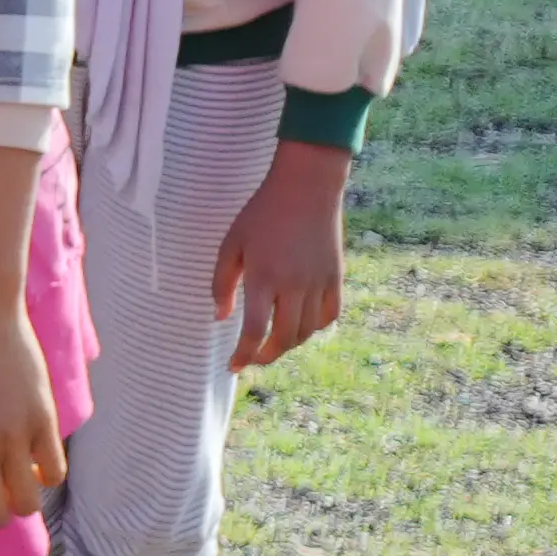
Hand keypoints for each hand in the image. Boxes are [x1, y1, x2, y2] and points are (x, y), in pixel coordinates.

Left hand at [217, 141, 352, 369]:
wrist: (306, 189)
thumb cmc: (262, 214)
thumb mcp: (231, 244)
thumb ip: (222, 283)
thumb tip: (220, 317)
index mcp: (263, 278)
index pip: (254, 331)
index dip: (243, 355)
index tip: (234, 366)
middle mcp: (294, 286)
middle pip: (284, 339)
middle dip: (266, 356)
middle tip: (253, 358)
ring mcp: (318, 283)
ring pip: (307, 331)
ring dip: (289, 344)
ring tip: (273, 343)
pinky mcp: (336, 277)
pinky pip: (330, 315)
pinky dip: (315, 328)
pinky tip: (301, 326)